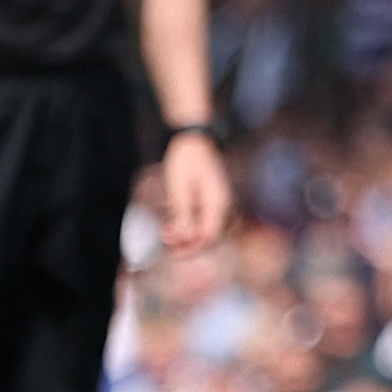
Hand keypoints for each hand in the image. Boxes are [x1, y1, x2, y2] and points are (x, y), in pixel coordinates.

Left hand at [158, 129, 235, 253]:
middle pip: (211, 237)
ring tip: (166, 233)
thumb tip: (186, 238)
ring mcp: (221, 204)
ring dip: (188, 237)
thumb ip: (183, 214)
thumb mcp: (179, 187)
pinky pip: (205, 221)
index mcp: (219, 203)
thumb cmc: (186, 160)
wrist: (195, 139)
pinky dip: (191, 227)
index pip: (210, 236)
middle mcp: (225, 206)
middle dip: (189, 245)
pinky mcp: (214, 202)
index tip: (172, 253)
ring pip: (209, 231)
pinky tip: (174, 224)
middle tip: (166, 245)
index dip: (192, 249)